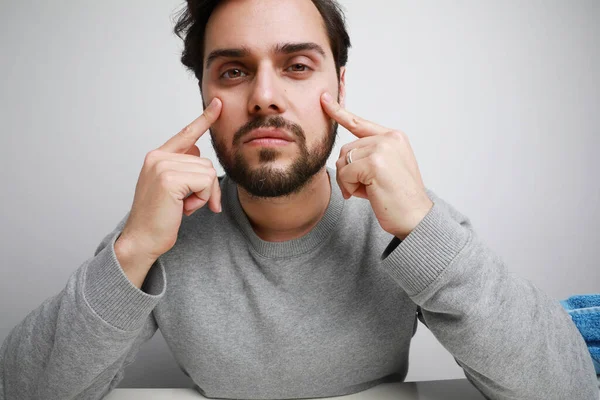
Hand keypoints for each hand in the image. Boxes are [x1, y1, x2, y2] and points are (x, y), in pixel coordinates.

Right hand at [119, 97, 222, 261]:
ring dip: (203, 195)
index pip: (186, 133)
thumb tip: (198, 148)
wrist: (142, 239)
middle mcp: (158, 156)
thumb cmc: (159, 217)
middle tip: (186, 204)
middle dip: (206, 188)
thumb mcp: (172, 188)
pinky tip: (183, 208)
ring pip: (208, 173)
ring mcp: (162, 165)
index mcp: (158, 156)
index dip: (204, 119)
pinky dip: (202, 199)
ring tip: (181, 206)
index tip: (218, 103)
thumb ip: (183, 166)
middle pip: (206, 162)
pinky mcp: (168, 178)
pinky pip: (205, 182)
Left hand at [320, 92, 432, 239]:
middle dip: (350, 172)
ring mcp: (382, 149)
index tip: (324, 99)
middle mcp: (389, 138)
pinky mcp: (374, 163)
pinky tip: (369, 194)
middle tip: (368, 188)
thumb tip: (343, 155)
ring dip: (349, 181)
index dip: (338, 112)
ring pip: (343, 162)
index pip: (359, 122)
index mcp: (394, 137)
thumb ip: (369, 155)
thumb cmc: (399, 198)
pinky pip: (344, 174)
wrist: (415, 217)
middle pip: (346, 149)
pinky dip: (350, 188)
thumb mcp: (387, 169)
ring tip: (371, 191)